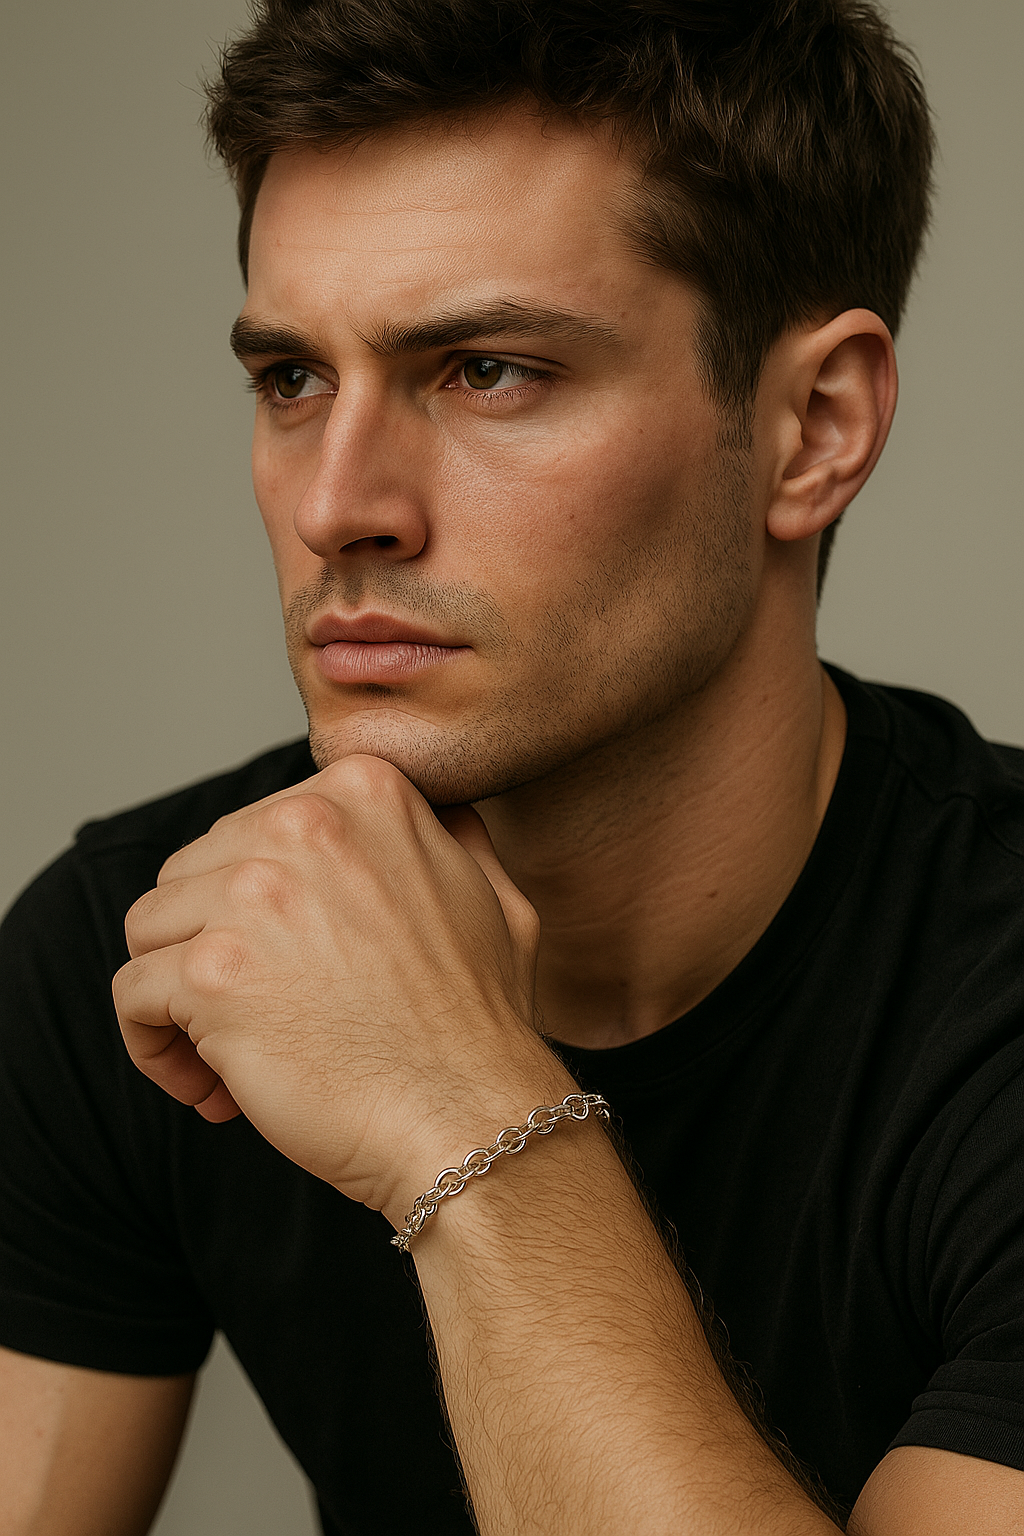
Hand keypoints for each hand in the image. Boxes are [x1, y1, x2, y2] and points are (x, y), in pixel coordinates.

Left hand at [112, 756, 563, 1222]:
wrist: (469, 1116)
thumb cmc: (481, 1023)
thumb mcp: (492, 895)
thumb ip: (447, 836)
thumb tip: (434, 815)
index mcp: (365, 791)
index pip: (253, 828)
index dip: (258, 904)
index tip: (287, 963)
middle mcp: (304, 824)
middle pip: (192, 872)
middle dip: (211, 946)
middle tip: (259, 1017)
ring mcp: (253, 894)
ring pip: (152, 928)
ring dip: (175, 994)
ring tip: (225, 1054)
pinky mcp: (211, 972)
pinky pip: (133, 995)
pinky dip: (154, 1047)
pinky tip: (210, 1087)